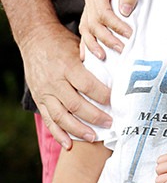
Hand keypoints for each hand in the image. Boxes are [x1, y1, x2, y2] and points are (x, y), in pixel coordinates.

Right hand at [20, 21, 110, 148]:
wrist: (34, 38)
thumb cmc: (62, 41)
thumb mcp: (79, 45)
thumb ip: (93, 60)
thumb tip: (116, 71)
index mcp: (67, 66)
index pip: (87, 85)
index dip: (102, 96)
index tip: (116, 103)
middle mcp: (54, 81)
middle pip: (75, 104)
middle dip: (94, 116)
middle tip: (110, 123)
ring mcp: (44, 92)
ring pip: (61, 116)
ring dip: (78, 129)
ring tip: (93, 137)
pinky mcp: (38, 99)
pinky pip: (48, 119)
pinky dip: (58, 134)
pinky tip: (68, 145)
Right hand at [79, 0, 152, 57]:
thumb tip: (125, 11)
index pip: (102, 12)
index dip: (115, 26)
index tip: (129, 35)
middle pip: (93, 22)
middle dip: (106, 38)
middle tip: (122, 49)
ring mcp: (90, 4)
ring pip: (86, 27)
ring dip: (94, 44)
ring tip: (103, 57)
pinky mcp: (93, 10)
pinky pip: (86, 27)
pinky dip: (87, 41)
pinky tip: (87, 55)